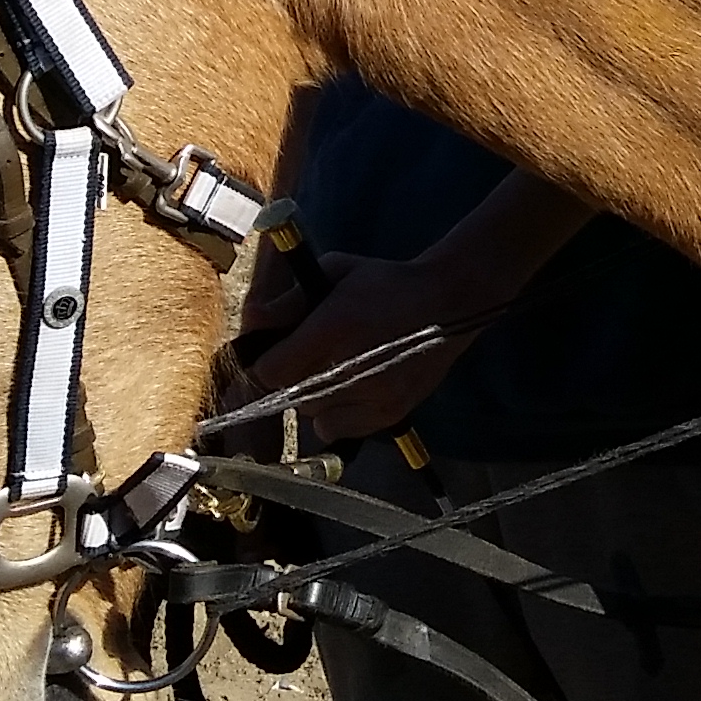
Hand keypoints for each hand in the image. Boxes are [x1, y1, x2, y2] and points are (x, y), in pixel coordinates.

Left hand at [222, 174, 594, 443]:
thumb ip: (289, 299)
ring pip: (313, 416)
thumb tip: (251, 322)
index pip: (271, 371)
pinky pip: (338, 429)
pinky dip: (337, 415)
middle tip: (311, 358)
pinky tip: (351, 390)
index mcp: (333, 327)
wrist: (449, 302)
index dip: (266, 363)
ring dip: (314, 398)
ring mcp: (372, 396)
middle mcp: (350, 368)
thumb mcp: (335, 271)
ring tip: (334, 373)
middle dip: (293, 378)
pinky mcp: (389, 414)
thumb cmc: (385, 281)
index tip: (275, 354)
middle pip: (291, 396)